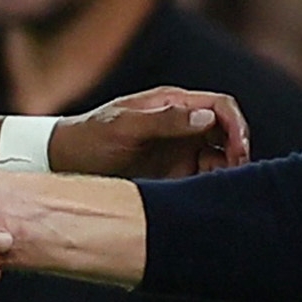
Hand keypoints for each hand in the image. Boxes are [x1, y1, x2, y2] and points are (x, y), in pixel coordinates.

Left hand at [49, 86, 249, 178]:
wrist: (62, 162)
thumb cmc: (90, 138)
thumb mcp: (123, 127)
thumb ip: (164, 120)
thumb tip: (206, 118)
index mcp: (172, 103)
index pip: (219, 107)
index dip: (236, 125)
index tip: (240, 150)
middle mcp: (180, 124)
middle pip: (225, 132)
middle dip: (237, 151)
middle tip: (235, 176)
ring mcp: (177, 148)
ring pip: (218, 155)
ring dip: (227, 169)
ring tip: (222, 189)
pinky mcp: (172, 172)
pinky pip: (202, 176)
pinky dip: (212, 184)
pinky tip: (207, 197)